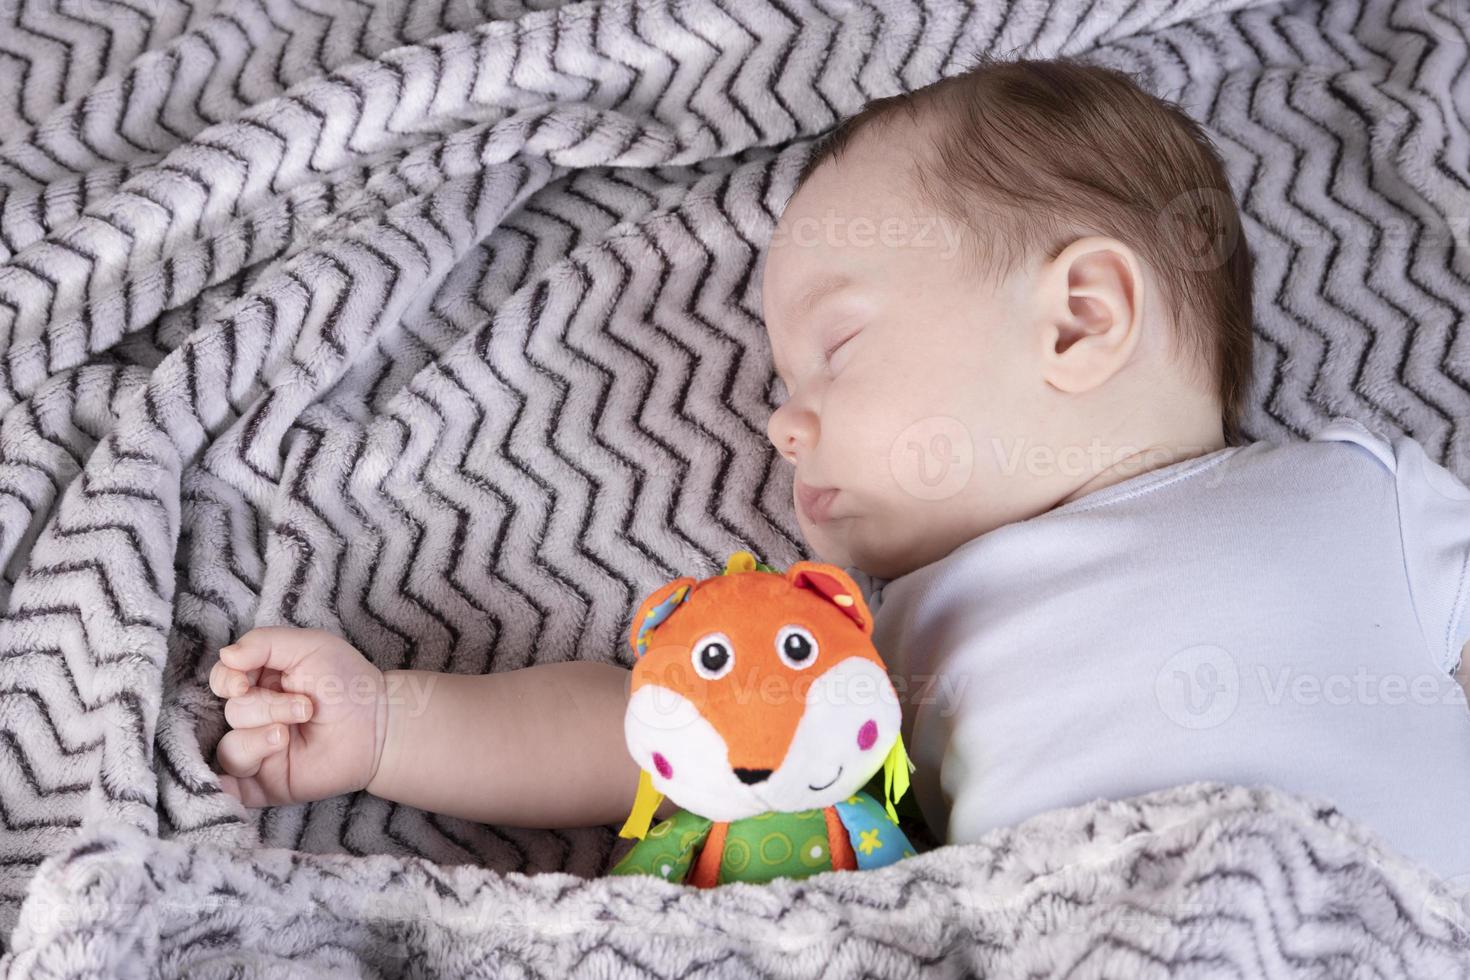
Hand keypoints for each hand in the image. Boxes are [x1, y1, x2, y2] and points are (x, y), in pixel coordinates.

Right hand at [209, 626, 386, 806]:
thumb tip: (225, 656)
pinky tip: (228, 782)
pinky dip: (223, 786)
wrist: (380, 726)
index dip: (227, 680)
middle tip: (306, 708)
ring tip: (290, 735)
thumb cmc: (347, 682)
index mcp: (260, 682)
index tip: (244, 682)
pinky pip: (231, 787)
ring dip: (260, 738)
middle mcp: (255, 716)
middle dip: (267, 707)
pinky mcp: (264, 783)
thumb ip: (263, 643)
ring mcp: (259, 751)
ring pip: (231, 748)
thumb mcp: (310, 646)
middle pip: (232, 712)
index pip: (222, 680)